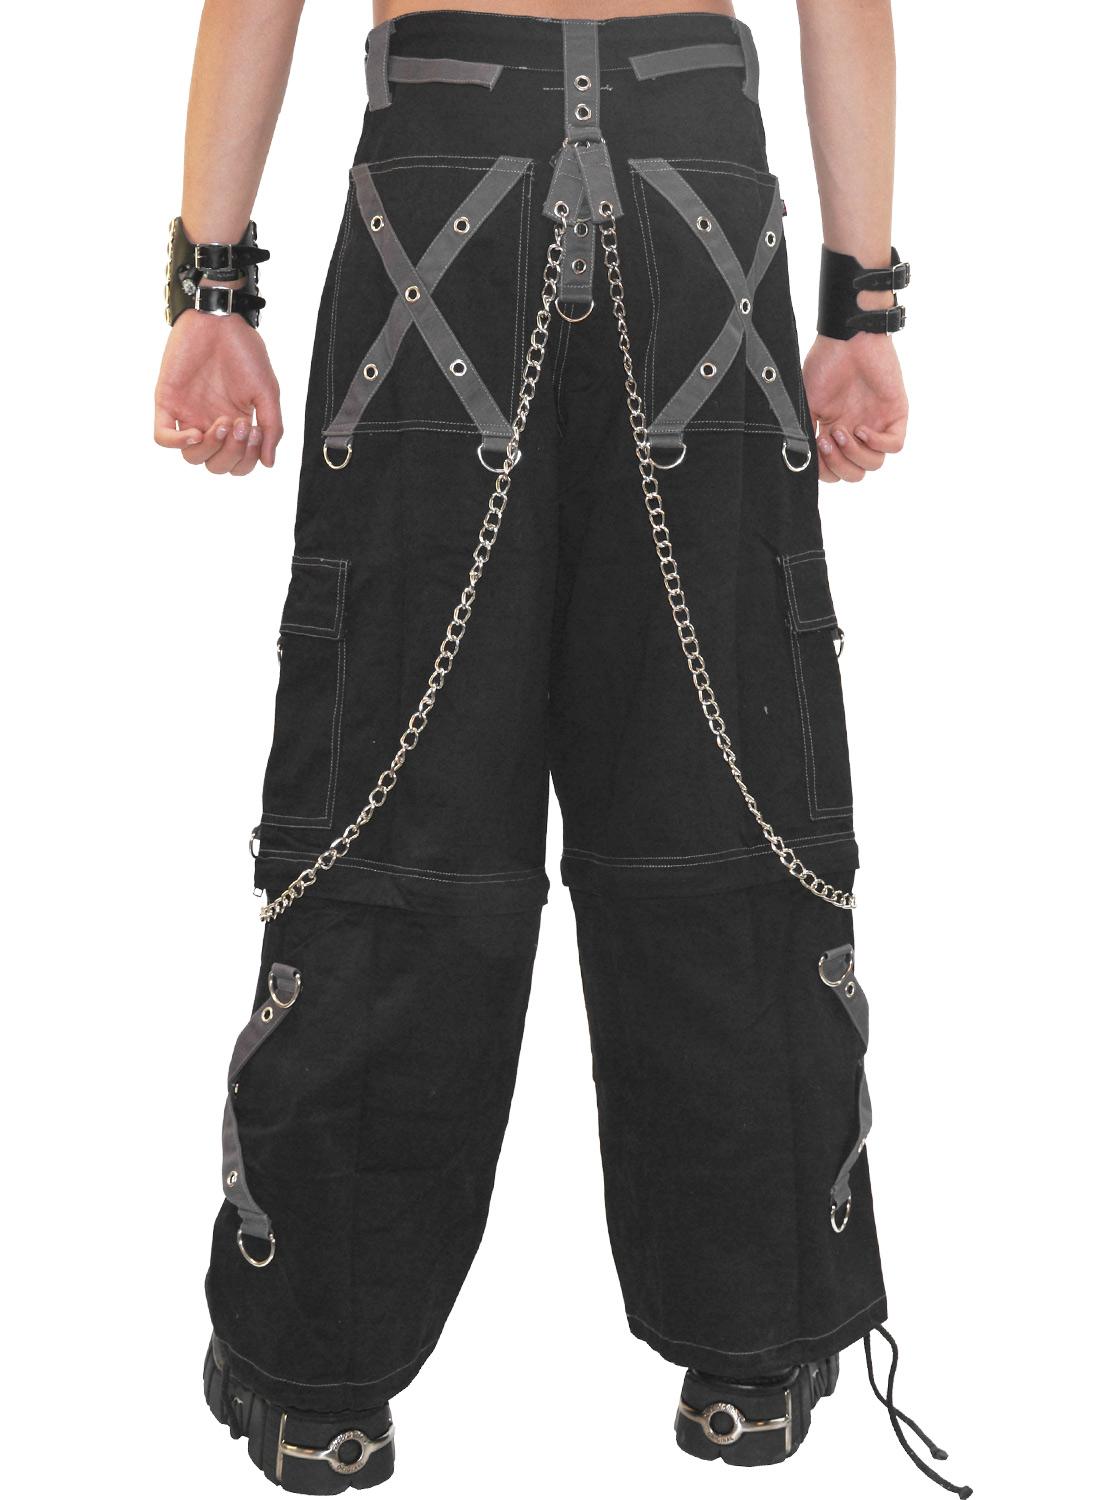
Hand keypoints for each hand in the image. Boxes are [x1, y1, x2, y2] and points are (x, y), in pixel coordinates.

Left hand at [154, 310, 282, 475]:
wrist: (220, 320)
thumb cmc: (245, 351)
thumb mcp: (267, 392)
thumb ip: (271, 428)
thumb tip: (269, 463)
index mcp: (235, 425)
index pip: (238, 464)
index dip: (248, 459)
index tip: (256, 431)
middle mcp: (210, 424)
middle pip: (215, 465)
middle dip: (232, 453)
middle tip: (241, 423)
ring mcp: (188, 415)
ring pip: (191, 457)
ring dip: (211, 448)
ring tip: (223, 421)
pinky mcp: (167, 402)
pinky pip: (162, 437)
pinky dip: (177, 443)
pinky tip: (195, 433)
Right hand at [802, 331, 907, 483]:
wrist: (848, 339)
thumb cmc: (826, 364)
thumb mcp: (806, 403)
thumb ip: (805, 433)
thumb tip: (801, 459)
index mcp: (835, 434)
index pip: (834, 471)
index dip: (825, 470)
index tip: (814, 449)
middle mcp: (856, 434)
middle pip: (855, 474)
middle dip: (839, 465)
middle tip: (827, 441)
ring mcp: (877, 426)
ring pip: (874, 464)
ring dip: (854, 454)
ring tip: (842, 431)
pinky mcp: (896, 415)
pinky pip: (894, 446)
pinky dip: (877, 444)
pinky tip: (861, 429)